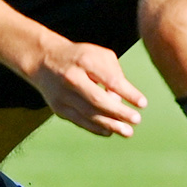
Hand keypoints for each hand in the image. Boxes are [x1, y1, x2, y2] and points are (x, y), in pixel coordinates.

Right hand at [24, 38, 147, 136]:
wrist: (44, 60)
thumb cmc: (80, 57)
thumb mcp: (98, 55)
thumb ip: (114, 73)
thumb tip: (121, 99)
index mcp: (85, 60)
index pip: (110, 79)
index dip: (128, 93)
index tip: (143, 104)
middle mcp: (71, 78)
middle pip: (98, 99)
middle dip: (119, 112)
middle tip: (137, 120)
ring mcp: (62, 95)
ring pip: (89, 114)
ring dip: (110, 125)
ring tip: (128, 132)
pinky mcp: (58, 108)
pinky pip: (80, 121)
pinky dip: (96, 128)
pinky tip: (110, 132)